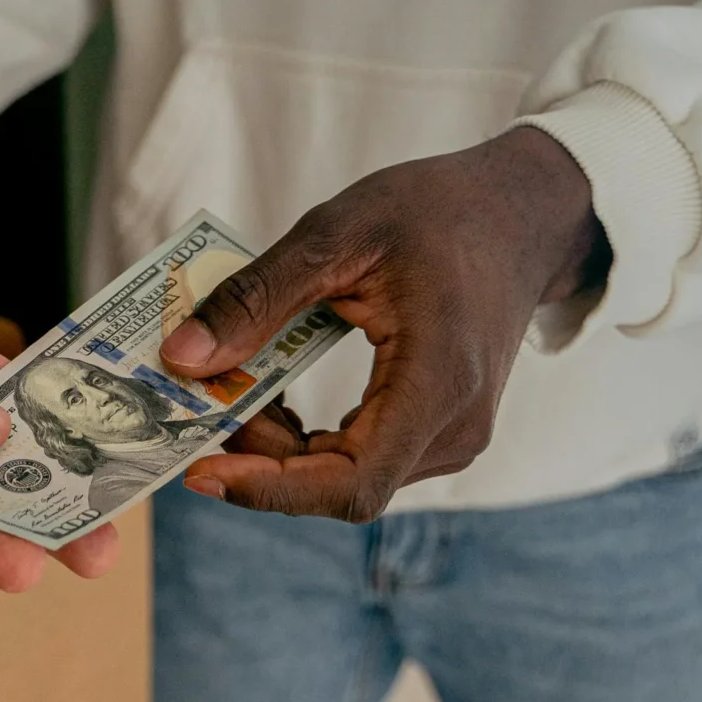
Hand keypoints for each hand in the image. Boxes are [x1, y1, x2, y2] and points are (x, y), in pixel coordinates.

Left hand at [158, 128, 609, 521]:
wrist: (519, 214)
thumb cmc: (436, 211)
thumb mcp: (335, 234)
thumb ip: (257, 299)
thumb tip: (181, 358)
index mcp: (438, 381)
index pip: (353, 481)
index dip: (272, 489)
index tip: (204, 470)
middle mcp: (455, 427)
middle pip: (340, 484)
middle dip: (260, 455)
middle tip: (199, 402)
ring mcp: (454, 436)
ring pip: (346, 476)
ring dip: (278, 447)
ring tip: (232, 383)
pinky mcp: (440, 430)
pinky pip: (361, 457)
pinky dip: (305, 439)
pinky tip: (270, 392)